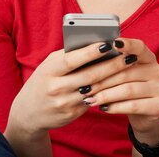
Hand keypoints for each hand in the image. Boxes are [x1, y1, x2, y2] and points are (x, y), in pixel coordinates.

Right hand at [5, 41, 138, 138]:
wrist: (29, 112)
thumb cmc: (44, 80)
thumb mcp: (48, 65)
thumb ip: (68, 55)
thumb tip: (94, 42)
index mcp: (49, 70)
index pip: (72, 59)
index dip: (90, 52)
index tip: (108, 43)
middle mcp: (56, 87)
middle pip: (90, 76)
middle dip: (112, 65)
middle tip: (129, 56)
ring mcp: (64, 103)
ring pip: (95, 90)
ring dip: (114, 79)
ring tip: (129, 69)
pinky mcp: (71, 115)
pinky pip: (93, 101)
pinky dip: (108, 91)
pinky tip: (120, 83)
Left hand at [84, 38, 158, 135]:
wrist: (145, 115)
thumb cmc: (127, 89)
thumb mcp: (123, 74)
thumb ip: (113, 64)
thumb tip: (90, 57)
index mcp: (148, 58)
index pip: (139, 47)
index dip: (127, 44)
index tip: (113, 43)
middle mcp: (157, 70)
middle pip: (126, 72)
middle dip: (102, 81)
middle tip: (84, 88)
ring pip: (128, 90)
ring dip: (105, 95)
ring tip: (90, 99)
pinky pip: (133, 105)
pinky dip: (115, 107)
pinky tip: (103, 108)